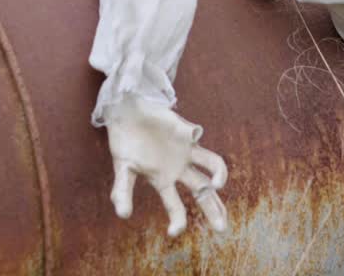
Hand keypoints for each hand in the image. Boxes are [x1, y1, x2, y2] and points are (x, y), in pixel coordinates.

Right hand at [102, 96, 228, 235]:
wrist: (126, 111)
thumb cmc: (125, 140)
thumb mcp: (122, 169)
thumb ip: (122, 191)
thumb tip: (123, 215)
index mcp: (163, 180)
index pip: (176, 206)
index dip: (178, 221)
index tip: (174, 233)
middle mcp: (178, 168)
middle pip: (202, 191)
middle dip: (213, 210)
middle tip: (221, 229)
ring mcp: (186, 150)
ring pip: (211, 166)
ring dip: (218, 176)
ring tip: (217, 185)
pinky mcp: (185, 131)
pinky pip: (194, 134)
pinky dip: (192, 137)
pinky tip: (192, 143)